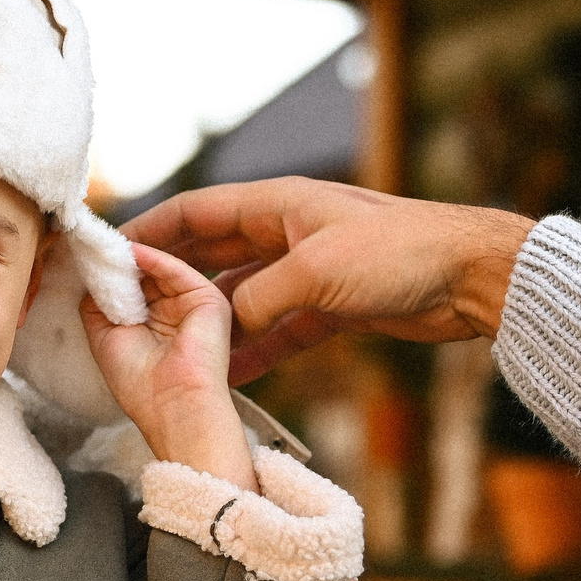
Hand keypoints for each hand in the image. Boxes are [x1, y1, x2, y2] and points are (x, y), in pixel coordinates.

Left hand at [79, 243, 256, 489]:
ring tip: (106, 247)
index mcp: (155, 324)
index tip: (85, 256)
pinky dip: (152, 258)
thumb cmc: (139, 384)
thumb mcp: (105, 336)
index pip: (132, 288)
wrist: (172, 407)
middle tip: (93, 244)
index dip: (110, 274)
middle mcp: (176, 312)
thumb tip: (92, 273)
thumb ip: (98, 304)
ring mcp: (193, 304)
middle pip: (144, 275)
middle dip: (118, 262)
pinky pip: (177, 270)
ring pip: (158, 269)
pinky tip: (130, 253)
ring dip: (131, 258)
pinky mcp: (208, 299)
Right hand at [121, 177, 535, 382]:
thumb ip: (256, 299)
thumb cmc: (400, 253)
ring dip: (209, 323)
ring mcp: (307, 271)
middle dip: (170, 281)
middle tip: (126, 311)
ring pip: (241, 298)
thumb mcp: (314, 272)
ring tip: (168, 351)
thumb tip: (216, 328)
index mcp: (277, 204)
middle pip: (211, 255)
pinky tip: (226, 375)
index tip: (108, 254)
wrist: (471, 277)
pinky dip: (252, 350)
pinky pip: (275, 329)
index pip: (195, 212)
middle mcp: (285, 233)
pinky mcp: (330, 306)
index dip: (150, 231)